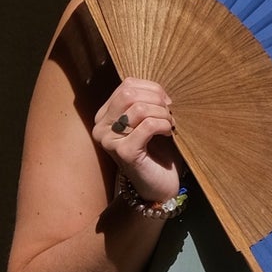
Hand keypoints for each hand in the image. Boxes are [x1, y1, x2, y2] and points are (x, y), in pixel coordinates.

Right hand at [96, 77, 181, 204]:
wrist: (159, 186)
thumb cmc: (156, 152)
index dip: (151, 88)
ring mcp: (109, 140)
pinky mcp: (124, 152)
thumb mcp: (148, 120)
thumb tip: (160, 90)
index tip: (166, 102)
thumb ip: (147, 101)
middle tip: (170, 112)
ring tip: (170, 124)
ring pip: (139, 108)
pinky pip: (148, 126)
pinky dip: (163, 125)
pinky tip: (168, 132)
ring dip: (162, 113)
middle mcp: (101, 127)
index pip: (126, 85)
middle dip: (156, 98)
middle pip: (129, 93)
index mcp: (105, 115)